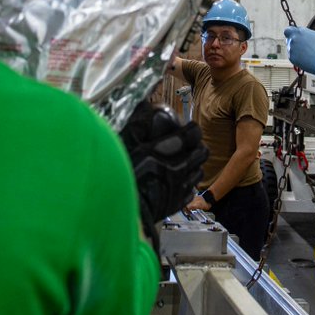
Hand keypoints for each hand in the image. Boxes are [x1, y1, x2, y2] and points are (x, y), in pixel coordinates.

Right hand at [119, 100, 207, 228]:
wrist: (114, 209)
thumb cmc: (115, 172)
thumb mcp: (122, 141)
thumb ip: (137, 122)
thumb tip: (146, 105)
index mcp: (161, 151)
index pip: (192, 135)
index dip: (192, 130)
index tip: (189, 128)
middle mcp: (174, 169)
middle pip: (201, 152)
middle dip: (196, 146)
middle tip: (189, 144)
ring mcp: (177, 188)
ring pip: (199, 171)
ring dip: (193, 165)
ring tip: (183, 162)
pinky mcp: (175, 204)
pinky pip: (191, 190)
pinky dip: (187, 184)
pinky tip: (177, 181)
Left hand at [284, 26, 314, 74]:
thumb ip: (304, 32)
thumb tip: (299, 31)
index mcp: (297, 32)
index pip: (287, 30)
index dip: (290, 32)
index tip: (294, 35)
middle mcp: (292, 40)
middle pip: (289, 39)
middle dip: (293, 41)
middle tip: (302, 45)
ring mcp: (290, 49)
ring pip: (290, 48)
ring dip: (296, 49)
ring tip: (307, 53)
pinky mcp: (291, 57)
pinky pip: (292, 55)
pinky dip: (296, 56)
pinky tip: (305, 57)